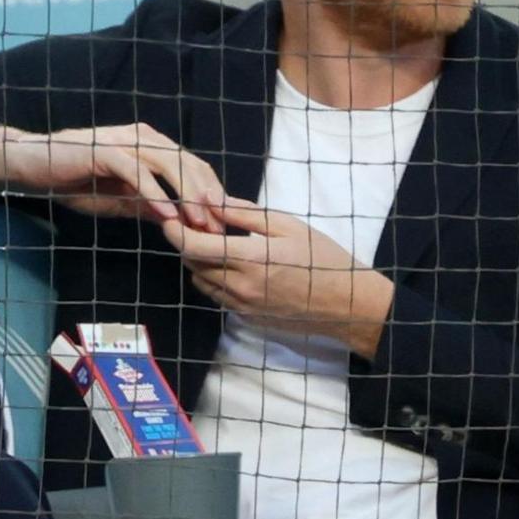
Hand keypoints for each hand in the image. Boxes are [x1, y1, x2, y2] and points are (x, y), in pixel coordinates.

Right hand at [0, 123, 224, 229]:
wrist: (32, 166)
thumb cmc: (74, 181)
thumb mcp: (119, 199)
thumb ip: (149, 205)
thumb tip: (180, 221)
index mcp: (149, 145)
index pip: (192, 165)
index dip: (212, 193)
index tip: (224, 223)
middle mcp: (141, 137)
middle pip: (187, 163)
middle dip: (208, 196)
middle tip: (221, 227)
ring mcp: (123, 141)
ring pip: (168, 165)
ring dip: (188, 195)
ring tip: (200, 223)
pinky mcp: (105, 150)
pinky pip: (137, 172)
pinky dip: (155, 194)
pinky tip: (167, 215)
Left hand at [164, 199, 396, 356]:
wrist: (349, 304)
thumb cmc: (323, 258)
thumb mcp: (287, 225)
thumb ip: (243, 213)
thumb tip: (210, 199)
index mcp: (250, 259)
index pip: (194, 247)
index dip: (175, 232)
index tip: (169, 218)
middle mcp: (241, 287)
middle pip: (192, 264)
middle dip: (186, 244)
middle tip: (194, 225)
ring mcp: (243, 306)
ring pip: (201, 281)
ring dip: (199, 263)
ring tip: (216, 245)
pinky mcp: (247, 318)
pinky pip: (217, 296)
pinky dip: (214, 279)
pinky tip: (231, 266)